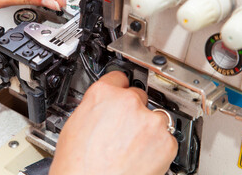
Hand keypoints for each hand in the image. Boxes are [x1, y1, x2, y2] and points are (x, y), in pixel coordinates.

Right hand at [50, 71, 177, 174]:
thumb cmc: (78, 163)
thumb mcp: (75, 124)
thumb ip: (94, 108)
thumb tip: (102, 108)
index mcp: (103, 94)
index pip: (118, 77)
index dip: (118, 87)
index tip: (122, 90)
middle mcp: (127, 102)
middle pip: (138, 95)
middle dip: (133, 110)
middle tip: (123, 129)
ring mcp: (149, 120)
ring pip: (154, 116)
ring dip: (147, 127)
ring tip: (132, 147)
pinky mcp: (166, 141)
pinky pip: (166, 137)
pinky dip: (158, 146)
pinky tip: (141, 156)